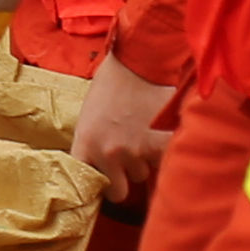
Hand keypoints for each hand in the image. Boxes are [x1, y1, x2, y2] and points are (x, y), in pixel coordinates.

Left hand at [65, 54, 178, 209]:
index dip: (97, 184)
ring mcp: (133, 151)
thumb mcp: (89, 115)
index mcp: (85, 144)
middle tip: (129, 156)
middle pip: (118, 190)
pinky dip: (164, 154)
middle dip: (124, 177)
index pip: (85, 184)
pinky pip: (162, 164)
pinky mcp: (158, 145)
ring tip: (144, 134)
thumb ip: (92, 144)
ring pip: (142, 175)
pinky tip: (162, 139)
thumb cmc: (112, 82)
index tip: (103, 183)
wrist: (138, 60)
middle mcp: (107, 153)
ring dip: (144, 162)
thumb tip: (100, 168)